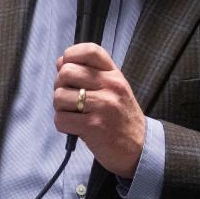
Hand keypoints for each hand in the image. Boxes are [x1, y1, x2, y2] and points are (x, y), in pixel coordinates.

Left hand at [53, 43, 145, 177]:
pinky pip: (61, 119)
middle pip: (66, 72)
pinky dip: (62, 124)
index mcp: (114, 74)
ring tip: (73, 113)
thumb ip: (90, 73)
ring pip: (59, 96)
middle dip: (60, 85)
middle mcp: (110, 86)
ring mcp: (102, 106)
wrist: (139, 148)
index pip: (89, 50)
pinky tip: (74, 126)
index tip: (68, 67)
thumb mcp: (114, 88)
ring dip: (60, 107)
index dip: (71, 55)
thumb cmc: (121, 117)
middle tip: (70, 97)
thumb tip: (60, 63)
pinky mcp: (93, 126)